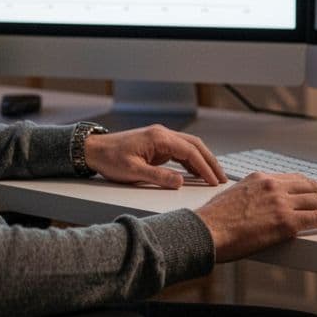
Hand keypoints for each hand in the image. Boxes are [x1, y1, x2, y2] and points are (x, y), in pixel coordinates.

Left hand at [83, 124, 227, 188]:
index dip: (204, 167)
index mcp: (159, 138)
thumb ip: (158, 177)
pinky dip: (191, 162)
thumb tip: (180, 182)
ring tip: (214, 178)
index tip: (214, 181)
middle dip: (210, 162)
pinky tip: (197, 174)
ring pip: (189, 148)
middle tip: (222, 179)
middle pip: (195, 146)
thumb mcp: (133, 172)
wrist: (94, 150)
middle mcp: (162, 134)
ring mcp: (160, 139)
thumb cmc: (110, 159)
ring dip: (202, 162)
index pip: (190, 151)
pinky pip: (180, 152)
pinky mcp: (157, 145)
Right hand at [195, 173, 316, 261]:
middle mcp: (273, 185)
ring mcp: (280, 202)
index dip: (315, 187)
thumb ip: (252, 197)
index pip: (296, 179)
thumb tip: (261, 208)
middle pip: (313, 187)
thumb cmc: (214, 221)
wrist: (206, 231)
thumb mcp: (233, 197)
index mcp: (260, 177)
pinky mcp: (285, 221)